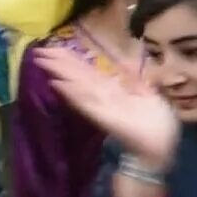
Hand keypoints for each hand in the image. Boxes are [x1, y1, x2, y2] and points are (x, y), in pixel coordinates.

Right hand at [34, 46, 178, 170]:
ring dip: (60, 72)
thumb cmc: (157, 124)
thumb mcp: (149, 96)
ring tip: (42, 61)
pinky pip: (85, 104)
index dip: (70, 59)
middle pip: (78, 75)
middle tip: (37, 51)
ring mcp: (101, 106)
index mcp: (112, 90)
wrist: (159, 148)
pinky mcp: (103, 117)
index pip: (87, 71)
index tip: (52, 48)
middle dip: (59, 62)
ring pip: (78, 84)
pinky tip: (57, 84)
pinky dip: (72, 94)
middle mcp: (103, 95)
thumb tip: (126, 63)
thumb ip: (135, 82)